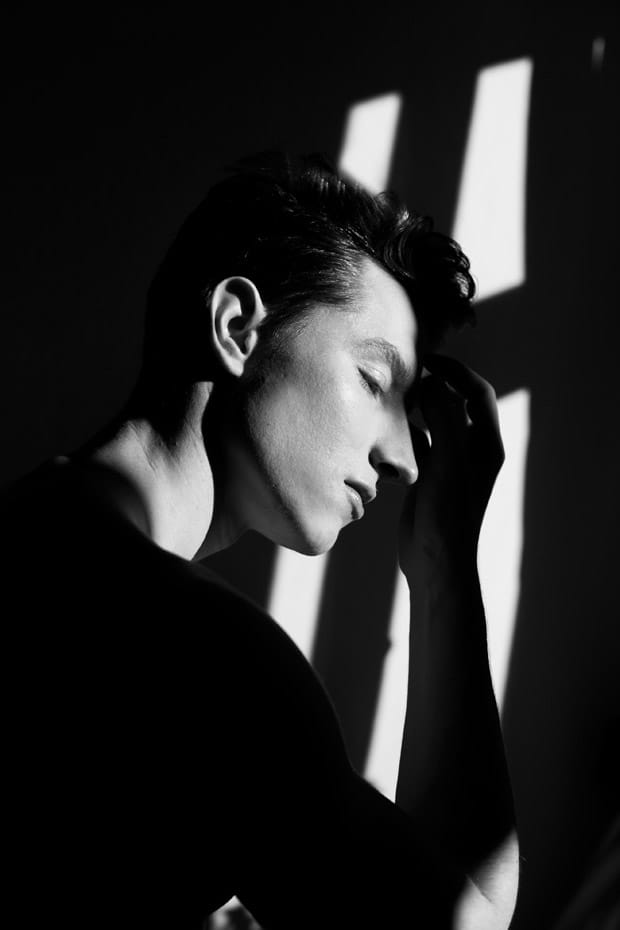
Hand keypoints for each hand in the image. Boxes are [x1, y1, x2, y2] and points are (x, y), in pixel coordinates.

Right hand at [398, 355, 503, 577]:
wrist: (434, 560)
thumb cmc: (448, 514)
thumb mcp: (449, 461)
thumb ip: (444, 417)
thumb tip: (431, 384)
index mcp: (485, 444)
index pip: (476, 393)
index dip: (456, 371)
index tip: (428, 360)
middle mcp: (470, 450)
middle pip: (455, 403)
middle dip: (434, 386)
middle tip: (407, 374)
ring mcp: (449, 464)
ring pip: (435, 423)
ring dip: (417, 408)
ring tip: (394, 396)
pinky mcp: (429, 477)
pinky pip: (418, 444)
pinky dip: (405, 433)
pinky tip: (386, 430)